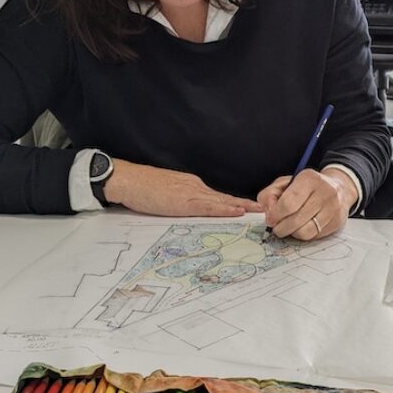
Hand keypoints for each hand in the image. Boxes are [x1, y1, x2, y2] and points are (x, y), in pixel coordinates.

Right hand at [105, 159, 261, 216]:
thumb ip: (180, 200)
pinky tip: (237, 213)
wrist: (127, 180)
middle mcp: (196, 187)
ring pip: (222, 202)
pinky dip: (225, 210)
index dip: (235, 204)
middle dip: (246, 205)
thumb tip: (189, 210)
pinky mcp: (184, 201)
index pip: (218, 197)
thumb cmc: (141, 188)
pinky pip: (209, 207)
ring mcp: (191, 193)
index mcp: (192, 186)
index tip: (250, 209)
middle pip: (225, 198)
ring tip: (260, 212)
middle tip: (265, 210)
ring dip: (242, 208)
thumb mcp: (166, 194)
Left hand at [257, 168, 358, 240]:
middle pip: (295, 220)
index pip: (288, 203)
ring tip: (289, 227)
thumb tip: (265, 210)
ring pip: (305, 232)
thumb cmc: (306, 187)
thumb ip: (269, 194)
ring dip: (292, 233)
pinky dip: (304, 234)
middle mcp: (325, 192)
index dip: (275, 215)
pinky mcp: (337, 222)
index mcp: (309, 179)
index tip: (270, 219)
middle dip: (280, 227)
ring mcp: (333, 209)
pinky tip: (303, 226)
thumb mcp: (285, 183)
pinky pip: (314, 236)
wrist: (338, 188)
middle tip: (276, 226)